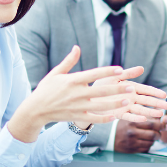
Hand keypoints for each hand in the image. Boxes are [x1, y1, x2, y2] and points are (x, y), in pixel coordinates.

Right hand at [10, 47, 162, 140]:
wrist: (35, 109)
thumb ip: (69, 61)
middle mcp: (76, 94)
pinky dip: (104, 118)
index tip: (120, 69)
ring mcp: (77, 107)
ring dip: (115, 104)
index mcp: (72, 80)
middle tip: (131, 87)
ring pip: (100, 106)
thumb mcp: (56, 73)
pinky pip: (93, 119)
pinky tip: (115, 116)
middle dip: (117, 90)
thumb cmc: (46, 89)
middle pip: (100, 91)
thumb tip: (77, 47)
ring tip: (128, 102)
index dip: (106, 72)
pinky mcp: (76, 117)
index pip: (92, 74)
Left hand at [91, 65, 166, 123]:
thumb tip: (142, 68)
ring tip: (160, 115)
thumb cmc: (101, 83)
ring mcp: (124, 106)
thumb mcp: (115, 76)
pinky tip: (144, 119)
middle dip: (157, 103)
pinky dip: (135, 118)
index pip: (146, 90)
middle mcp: (130, 98)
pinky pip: (128, 117)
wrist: (87, 95)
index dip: (155, 92)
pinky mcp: (118, 113)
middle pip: (146, 101)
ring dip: (150, 112)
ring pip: (140, 109)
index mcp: (130, 87)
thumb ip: (128, 73)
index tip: (164, 94)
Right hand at [113, 118, 159, 153]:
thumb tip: (159, 115)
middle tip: (159, 132)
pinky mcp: (132, 150)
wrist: (110, 136)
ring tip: (152, 136)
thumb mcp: (131, 116)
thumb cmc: (122, 125)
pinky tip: (146, 141)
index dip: (160, 125)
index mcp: (133, 122)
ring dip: (154, 140)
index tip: (163, 125)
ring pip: (151, 142)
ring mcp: (132, 142)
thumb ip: (144, 115)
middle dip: (159, 133)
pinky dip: (149, 145)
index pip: (152, 124)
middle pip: (153, 134)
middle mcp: (132, 133)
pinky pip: (146, 148)